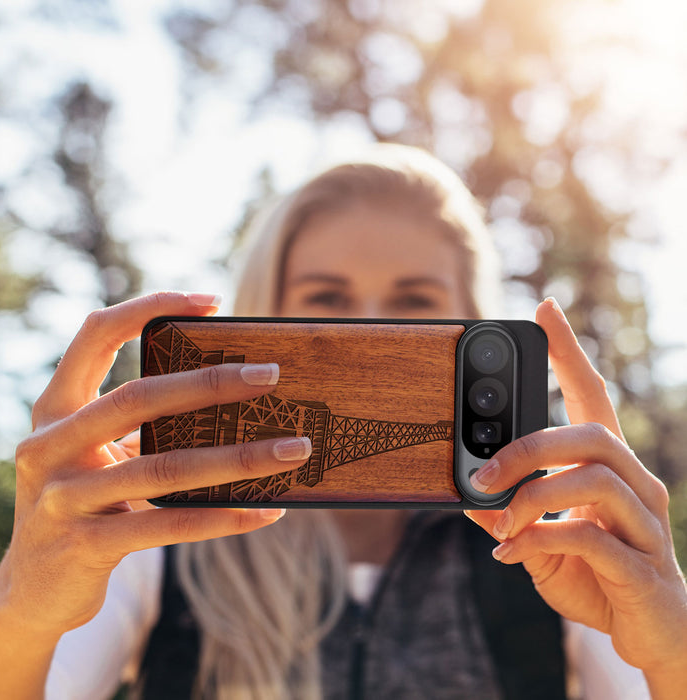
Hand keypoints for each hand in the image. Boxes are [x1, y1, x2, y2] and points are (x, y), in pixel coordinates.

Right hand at [0, 292, 311, 640]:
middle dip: (211, 383)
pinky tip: (267, 511)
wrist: (33, 591)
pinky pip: (170, 524)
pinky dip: (224, 517)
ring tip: (293, 450)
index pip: (95, 335)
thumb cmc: (84, 504)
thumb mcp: (98, 456)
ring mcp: (63, 498)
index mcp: (55, 409)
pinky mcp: (85, 545)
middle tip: (271, 374)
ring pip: (165, 467)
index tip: (212, 301)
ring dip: (239, 458)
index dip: (149, 307)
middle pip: (138, 398)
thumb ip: (141, 427)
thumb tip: (233, 401)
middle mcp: (49, 446)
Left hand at [465, 298, 686, 691]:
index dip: (569, 352)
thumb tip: (467, 496)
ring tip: (499, 522)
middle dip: (528, 447)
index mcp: (609, 469)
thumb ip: (510, 516)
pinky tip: (512, 554)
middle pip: (591, 434)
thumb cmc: (597, 577)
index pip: (592, 396)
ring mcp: (646, 524)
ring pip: (594, 479)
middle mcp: (637, 485)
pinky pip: (591, 538)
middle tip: (482, 472)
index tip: (545, 309)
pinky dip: (540, 540)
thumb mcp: (541, 541)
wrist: (652, 635)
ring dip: (532, 497)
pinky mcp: (643, 567)